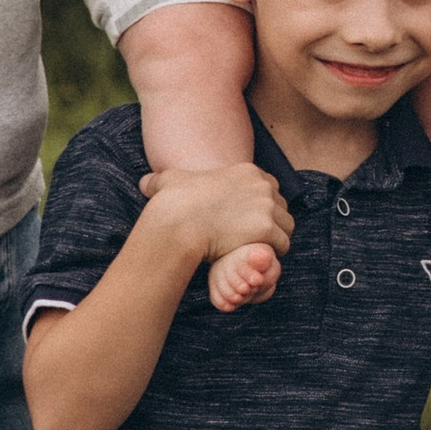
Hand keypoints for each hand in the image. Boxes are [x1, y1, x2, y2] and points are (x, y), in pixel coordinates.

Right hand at [136, 160, 292, 271]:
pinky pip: (282, 244)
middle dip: (271, 222)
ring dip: (275, 239)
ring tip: (256, 251)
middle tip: (254, 239)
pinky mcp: (266, 228)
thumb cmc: (172, 205)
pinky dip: (272, 253)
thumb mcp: (167, 182)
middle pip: (280, 206)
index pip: (269, 187)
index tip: (248, 220)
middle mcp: (261, 185)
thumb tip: (145, 183)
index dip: (262, 205)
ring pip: (285, 226)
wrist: (178, 223)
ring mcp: (266, 205)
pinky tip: (256, 258)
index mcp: (246, 171)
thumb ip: (160, 180)